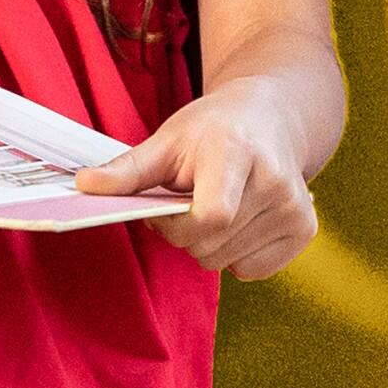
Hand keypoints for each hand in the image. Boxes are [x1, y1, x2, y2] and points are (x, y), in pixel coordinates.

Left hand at [76, 78, 320, 278]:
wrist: (271, 118)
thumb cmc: (212, 129)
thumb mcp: (167, 140)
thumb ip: (128, 170)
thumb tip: (83, 186)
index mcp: (238, 152)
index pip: (210, 218)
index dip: (176, 226)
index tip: (166, 206)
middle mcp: (277, 182)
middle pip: (210, 246)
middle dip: (184, 234)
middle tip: (186, 201)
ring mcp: (295, 209)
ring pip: (225, 262)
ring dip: (207, 243)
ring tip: (213, 204)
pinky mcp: (304, 231)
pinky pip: (249, 270)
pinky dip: (233, 253)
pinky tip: (238, 219)